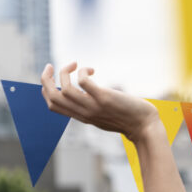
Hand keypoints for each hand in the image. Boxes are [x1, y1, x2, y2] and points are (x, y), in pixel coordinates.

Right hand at [41, 62, 160, 142]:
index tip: (50, 76)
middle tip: (51, 66)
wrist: (145, 127)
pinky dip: (83, 71)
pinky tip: (92, 70)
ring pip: (64, 89)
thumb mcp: (103, 116)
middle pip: (53, 97)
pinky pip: (83, 82)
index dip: (45, 89)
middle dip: (45, 79)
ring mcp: (93, 106)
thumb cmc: (128, 120)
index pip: (53, 105)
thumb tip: (86, 93)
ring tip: (74, 64)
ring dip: (64, 71)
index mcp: (82, 116)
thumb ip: (91, 107)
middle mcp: (84, 113)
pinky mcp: (104, 98)